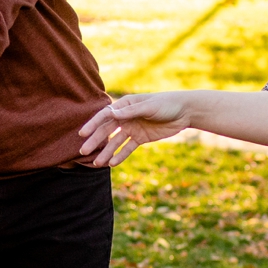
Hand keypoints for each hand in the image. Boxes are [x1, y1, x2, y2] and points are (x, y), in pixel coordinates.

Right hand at [77, 92, 196, 166]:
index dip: (93, 124)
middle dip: (95, 141)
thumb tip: (111, 112)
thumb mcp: (148, 107)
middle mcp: (126, 117)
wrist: (185, 112)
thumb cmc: (166, 104)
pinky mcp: (141, 138)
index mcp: (125, 105)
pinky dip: (120, 155)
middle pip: (107, 130)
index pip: (105, 115)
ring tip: (97, 163)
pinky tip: (112, 163)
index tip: (83, 134)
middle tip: (84, 151)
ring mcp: (133, 128)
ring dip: (106, 152)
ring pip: (116, 142)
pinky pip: (128, 148)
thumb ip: (130, 111)